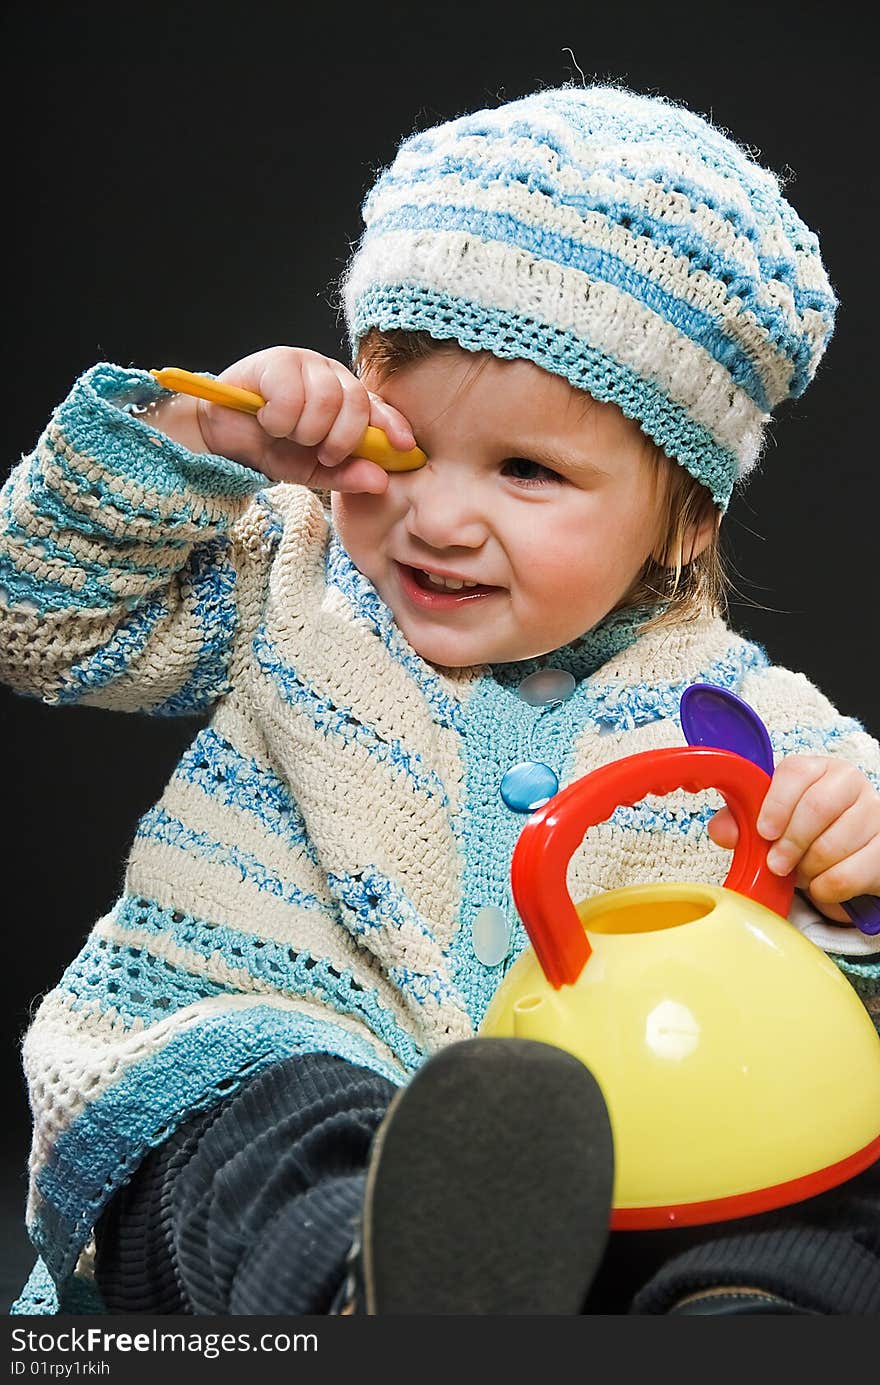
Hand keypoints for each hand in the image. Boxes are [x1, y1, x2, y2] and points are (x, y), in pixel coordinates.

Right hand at [150, 347, 415, 493]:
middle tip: (321, 451)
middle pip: (356, 402)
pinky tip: (267, 418)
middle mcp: (331, 376)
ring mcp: (305, 363)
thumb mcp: (312, 470)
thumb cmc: (270, 447)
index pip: (378, 407)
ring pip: (326, 398)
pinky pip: (292, 392)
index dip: (393, 424)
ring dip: (305, 429)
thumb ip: (345, 475)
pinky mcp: (277, 359)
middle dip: (341, 438)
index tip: (404, 447)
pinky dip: (279, 417)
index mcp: (346, 400)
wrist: (222, 436)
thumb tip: (380, 481)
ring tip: (287, 434)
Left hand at [707, 755, 879, 922]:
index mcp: (816, 769)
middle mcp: (849, 783)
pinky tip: (821, 885)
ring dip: (808, 869)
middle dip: (790, 843)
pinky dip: (827, 888)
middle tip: (777, 865)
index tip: (764, 832)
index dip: (776, 804)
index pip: (796, 772)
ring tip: (801, 873)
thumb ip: (741, 822)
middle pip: (817, 807)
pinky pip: (851, 874)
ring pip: (834, 845)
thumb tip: (723, 830)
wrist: (845, 857)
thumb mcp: (770, 822)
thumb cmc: (804, 833)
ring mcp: (873, 813)